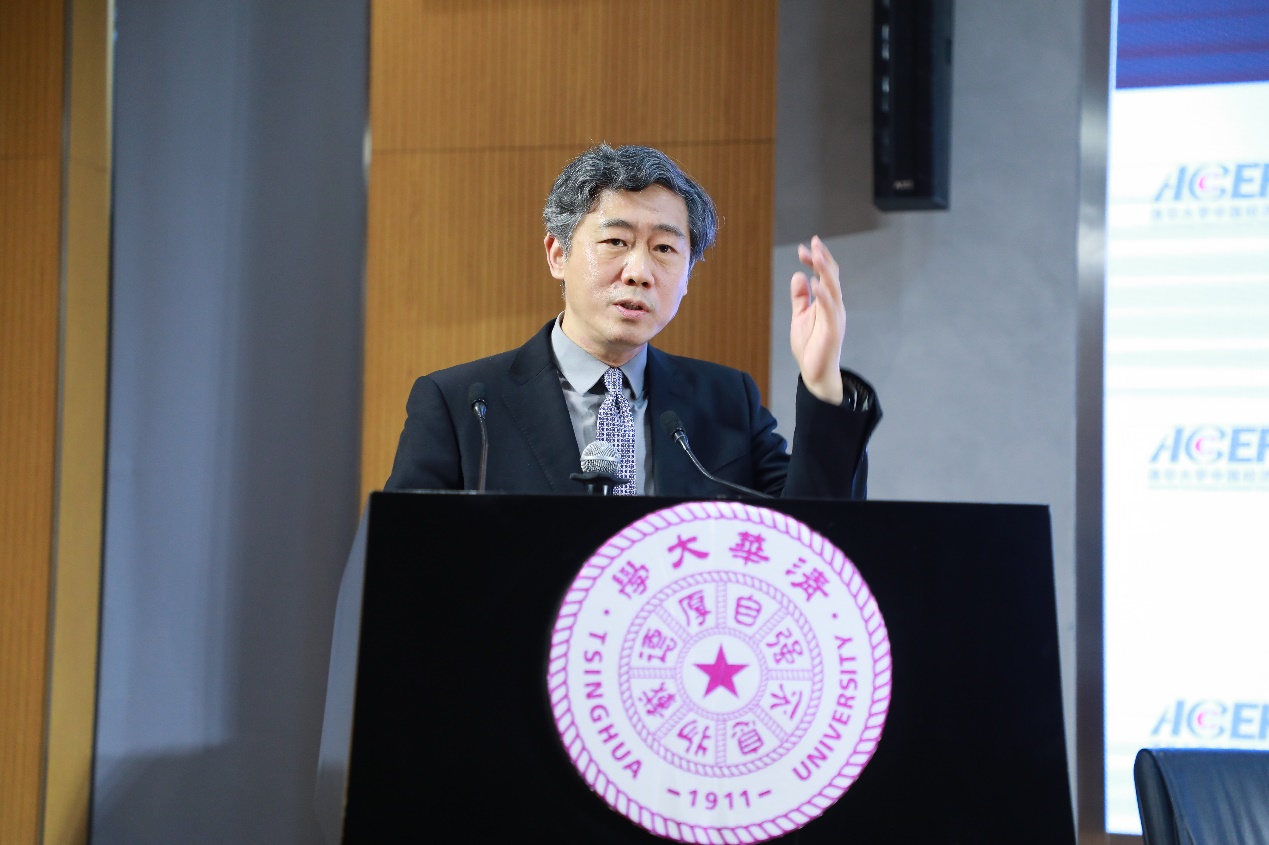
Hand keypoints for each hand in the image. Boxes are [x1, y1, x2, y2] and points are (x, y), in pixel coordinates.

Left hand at [789, 236, 845, 403]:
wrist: (815, 373)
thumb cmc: (810, 346)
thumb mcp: (800, 317)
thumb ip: (800, 298)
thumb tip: (799, 276)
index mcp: (827, 302)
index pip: (825, 276)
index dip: (816, 261)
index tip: (803, 249)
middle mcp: (834, 306)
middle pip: (832, 277)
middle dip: (823, 259)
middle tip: (813, 243)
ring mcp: (835, 317)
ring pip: (833, 289)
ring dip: (825, 272)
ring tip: (816, 256)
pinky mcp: (833, 330)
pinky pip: (830, 310)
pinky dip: (823, 296)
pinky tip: (815, 283)